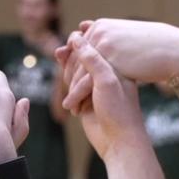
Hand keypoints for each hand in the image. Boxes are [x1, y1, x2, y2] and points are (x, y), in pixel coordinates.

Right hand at [55, 34, 146, 157]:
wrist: (119, 142)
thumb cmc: (119, 110)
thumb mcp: (106, 79)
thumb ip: (91, 58)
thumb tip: (74, 36)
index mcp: (118, 65)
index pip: (96, 44)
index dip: (81, 41)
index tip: (71, 39)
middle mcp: (108, 75)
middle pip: (82, 57)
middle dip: (71, 56)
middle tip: (60, 53)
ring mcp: (96, 87)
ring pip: (75, 72)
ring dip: (68, 72)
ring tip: (66, 77)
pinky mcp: (86, 100)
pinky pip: (72, 87)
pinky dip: (67, 87)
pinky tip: (68, 95)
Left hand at [60, 19, 178, 108]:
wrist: (172, 52)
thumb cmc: (153, 48)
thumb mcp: (126, 40)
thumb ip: (108, 37)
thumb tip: (86, 29)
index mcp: (101, 25)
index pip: (78, 49)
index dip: (73, 69)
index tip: (71, 85)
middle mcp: (98, 31)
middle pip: (75, 60)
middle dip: (69, 81)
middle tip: (67, 99)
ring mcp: (102, 44)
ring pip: (78, 70)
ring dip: (71, 90)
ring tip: (69, 106)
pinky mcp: (107, 59)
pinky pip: (86, 80)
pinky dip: (77, 94)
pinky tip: (74, 106)